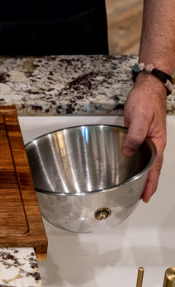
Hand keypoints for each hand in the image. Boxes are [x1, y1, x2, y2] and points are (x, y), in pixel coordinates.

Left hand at [123, 74, 167, 201]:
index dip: (150, 183)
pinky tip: (130, 167)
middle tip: (140, 197)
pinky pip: (139, 153)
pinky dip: (136, 162)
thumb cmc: (145, 101)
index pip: (154, 168)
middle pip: (152, 168)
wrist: (147, 88)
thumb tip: (128, 153)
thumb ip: (134, 136)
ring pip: (145, 161)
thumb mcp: (139, 118)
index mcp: (158, 142)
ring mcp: (147, 140)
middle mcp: (154, 143)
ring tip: (136, 188)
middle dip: (147, 184)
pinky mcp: (140, 136)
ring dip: (142, 175)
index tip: (146, 195)